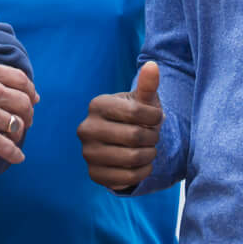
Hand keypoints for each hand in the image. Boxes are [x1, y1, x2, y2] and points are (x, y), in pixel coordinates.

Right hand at [0, 54, 37, 163]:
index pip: (21, 80)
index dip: (30, 91)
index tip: (33, 99)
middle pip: (23, 103)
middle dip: (28, 114)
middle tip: (27, 121)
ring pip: (16, 125)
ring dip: (19, 133)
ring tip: (17, 138)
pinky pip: (7, 146)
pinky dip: (15, 154)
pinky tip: (18, 158)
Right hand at [78, 62, 163, 189]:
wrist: (123, 144)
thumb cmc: (136, 118)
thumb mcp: (142, 101)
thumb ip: (147, 85)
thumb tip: (152, 65)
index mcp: (97, 105)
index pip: (137, 112)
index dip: (155, 117)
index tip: (156, 118)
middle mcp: (86, 128)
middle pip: (135, 136)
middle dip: (152, 138)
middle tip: (153, 137)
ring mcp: (87, 153)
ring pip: (132, 158)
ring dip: (149, 156)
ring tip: (149, 150)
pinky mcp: (93, 174)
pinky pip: (126, 178)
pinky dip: (142, 172)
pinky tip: (142, 165)